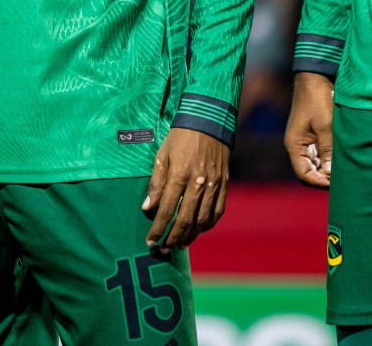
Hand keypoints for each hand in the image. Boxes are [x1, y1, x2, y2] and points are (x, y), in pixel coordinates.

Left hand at [142, 127, 228, 251]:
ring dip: (190, 236)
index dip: (158, 228)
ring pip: (202, 220)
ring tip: (179, 244)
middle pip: (185, 220)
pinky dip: (207, 225)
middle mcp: (199, 183)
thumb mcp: (162, 155)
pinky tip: (198, 231)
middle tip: (163, 249)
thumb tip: (148, 207)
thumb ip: (156, 183)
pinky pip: (217, 212)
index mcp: (180, 175)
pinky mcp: (224, 185)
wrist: (208, 122)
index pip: (167, 210)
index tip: (150, 241)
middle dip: (172, 238)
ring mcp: (214, 185)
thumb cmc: (180, 138)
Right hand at [285, 72, 334, 188]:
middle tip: (342, 178)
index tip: (335, 183)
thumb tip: (330, 173)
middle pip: (309, 171)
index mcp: (294, 145)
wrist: (315, 77)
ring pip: (315, 164)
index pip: (303, 174)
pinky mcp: (313, 135)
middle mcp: (297, 146)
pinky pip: (319, 154)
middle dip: (324, 178)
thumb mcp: (325, 125)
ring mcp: (305, 141)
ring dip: (327, 169)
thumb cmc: (318, 99)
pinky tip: (341, 159)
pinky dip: (329, 160)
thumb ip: (327, 150)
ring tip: (344, 170)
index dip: (318, 182)